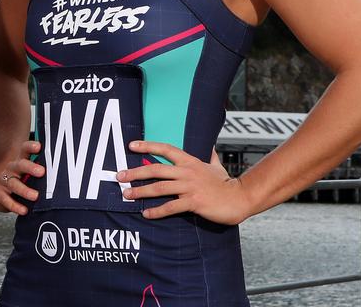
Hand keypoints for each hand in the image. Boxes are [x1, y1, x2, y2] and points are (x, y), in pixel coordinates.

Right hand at [0, 140, 42, 214]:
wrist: (3, 193)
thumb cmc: (24, 182)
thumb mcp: (32, 174)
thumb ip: (45, 171)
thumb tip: (67, 173)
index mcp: (21, 160)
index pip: (24, 149)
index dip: (30, 147)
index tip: (39, 147)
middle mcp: (12, 168)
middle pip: (20, 165)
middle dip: (30, 167)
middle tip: (41, 172)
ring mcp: (3, 180)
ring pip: (13, 183)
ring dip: (24, 190)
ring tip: (35, 196)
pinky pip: (5, 199)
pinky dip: (14, 205)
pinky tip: (24, 210)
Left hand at [117, 141, 252, 224]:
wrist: (241, 198)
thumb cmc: (226, 183)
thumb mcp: (216, 166)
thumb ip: (209, 156)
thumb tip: (209, 146)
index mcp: (190, 161)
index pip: (165, 149)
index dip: (148, 146)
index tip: (131, 146)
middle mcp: (188, 172)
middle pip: (156, 169)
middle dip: (136, 172)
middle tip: (119, 176)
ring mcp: (190, 187)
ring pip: (160, 187)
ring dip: (141, 192)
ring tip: (127, 194)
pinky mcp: (194, 202)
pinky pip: (171, 207)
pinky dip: (157, 211)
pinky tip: (146, 214)